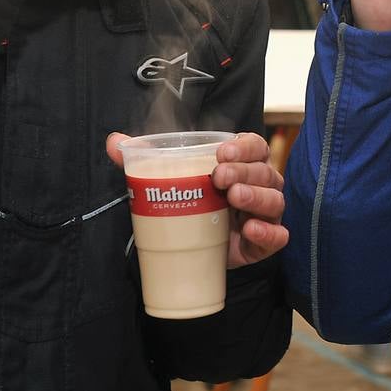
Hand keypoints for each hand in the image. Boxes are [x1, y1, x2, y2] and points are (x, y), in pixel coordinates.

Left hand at [105, 132, 288, 267]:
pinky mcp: (264, 244)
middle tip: (219, 177)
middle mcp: (260, 184)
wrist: (194, 250)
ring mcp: (265, 213)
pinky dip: (269, 231)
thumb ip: (143, 159)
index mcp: (242, 163)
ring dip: (256, 196)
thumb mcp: (168, 180)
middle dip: (244, 171)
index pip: (254, 145)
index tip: (221, 152)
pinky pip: (278, 236)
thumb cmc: (190, 204)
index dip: (243, 146)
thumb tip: (113, 141)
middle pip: (264, 170)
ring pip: (273, 199)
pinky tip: (251, 229)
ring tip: (234, 198)